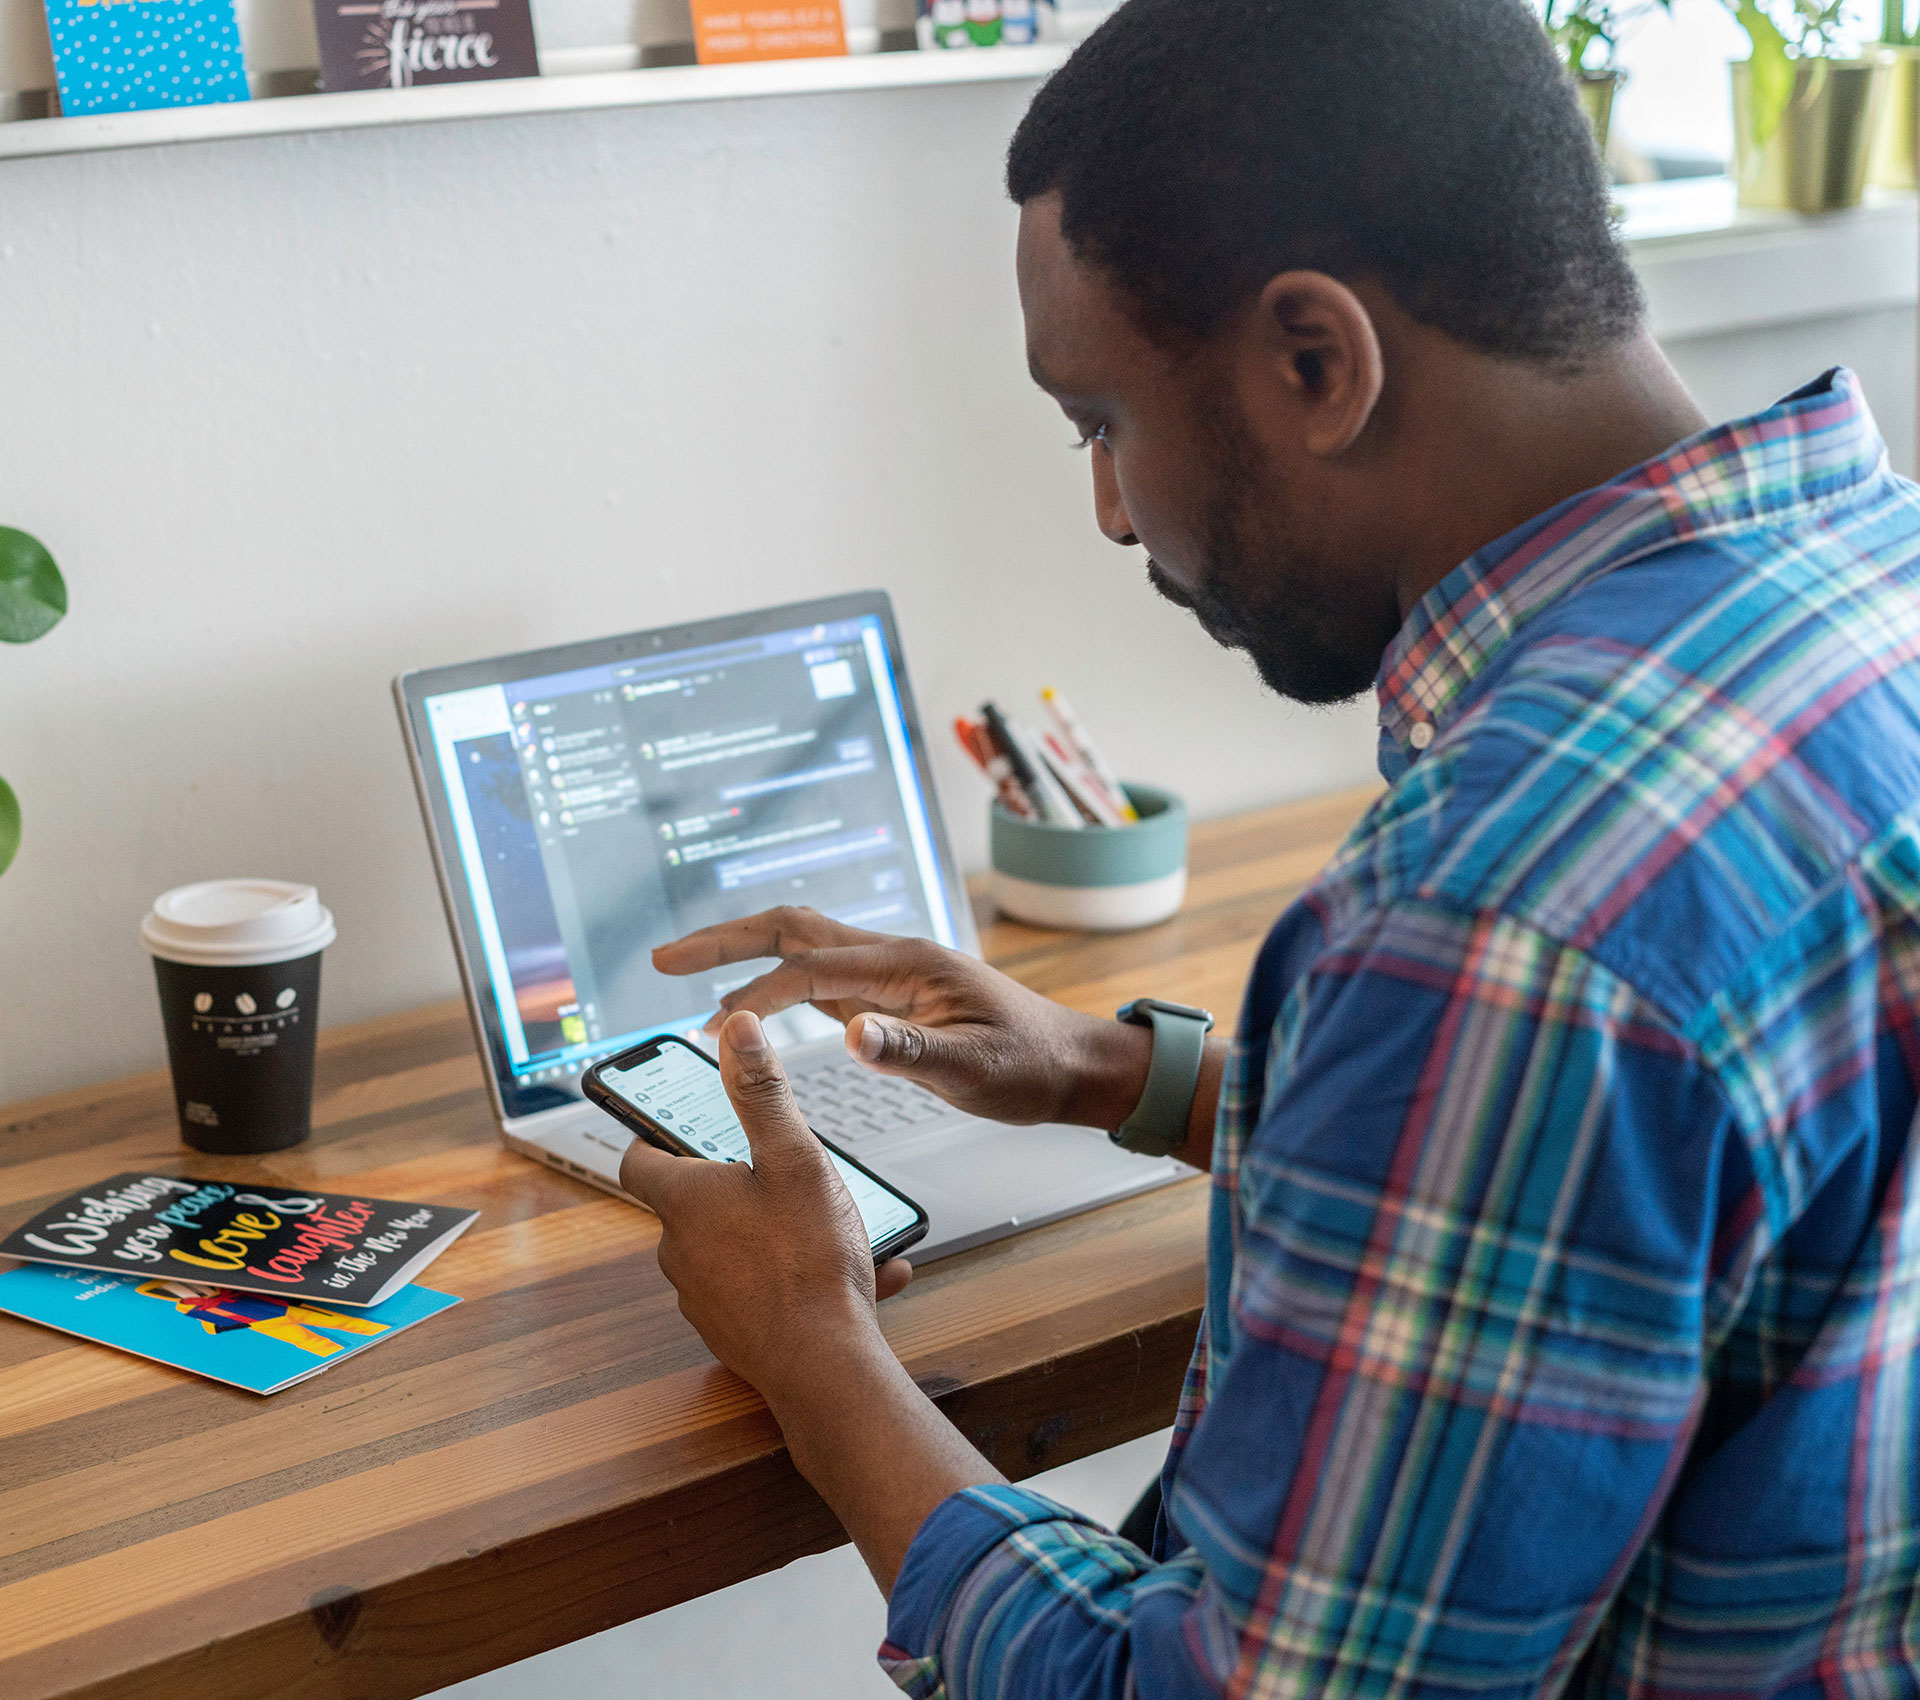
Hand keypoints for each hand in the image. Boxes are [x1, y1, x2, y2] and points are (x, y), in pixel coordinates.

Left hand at [619, 1009, 912, 1399]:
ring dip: (776, 1232)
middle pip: (692, 1204)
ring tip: (838, 1228)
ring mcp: (703, 1298)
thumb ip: (763, 1092)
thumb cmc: (807, 1261)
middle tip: (782, 1171)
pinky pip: (763, 1290)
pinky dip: (798, 1276)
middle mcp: (680, 1251)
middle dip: (735, 1185)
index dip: (652, 1136)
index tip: (672, 1123)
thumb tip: (737, 1029)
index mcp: (685, 1201)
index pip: (639, 1160)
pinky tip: (860, 1275)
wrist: (824, 1366)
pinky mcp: (733, 1333)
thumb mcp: (794, 1158)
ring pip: (733, 1248)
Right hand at [652, 906, 1150, 1129]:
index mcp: (907, 965)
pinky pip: (819, 977)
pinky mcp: (890, 998)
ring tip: (685, 973)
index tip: (706, 1015)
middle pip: (792, 929)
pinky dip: (774, 982)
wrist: (1071, 1065)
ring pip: (802, 946)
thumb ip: (914, 1054)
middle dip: (725, 940)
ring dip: (743, 955)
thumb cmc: (1031, 1066)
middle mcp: (892, 958)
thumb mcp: (976, 1071)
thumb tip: (852, 1038)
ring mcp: (889, 975)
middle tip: (662, 959)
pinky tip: (749, 1005)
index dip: (754, 988)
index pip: (810, 966)